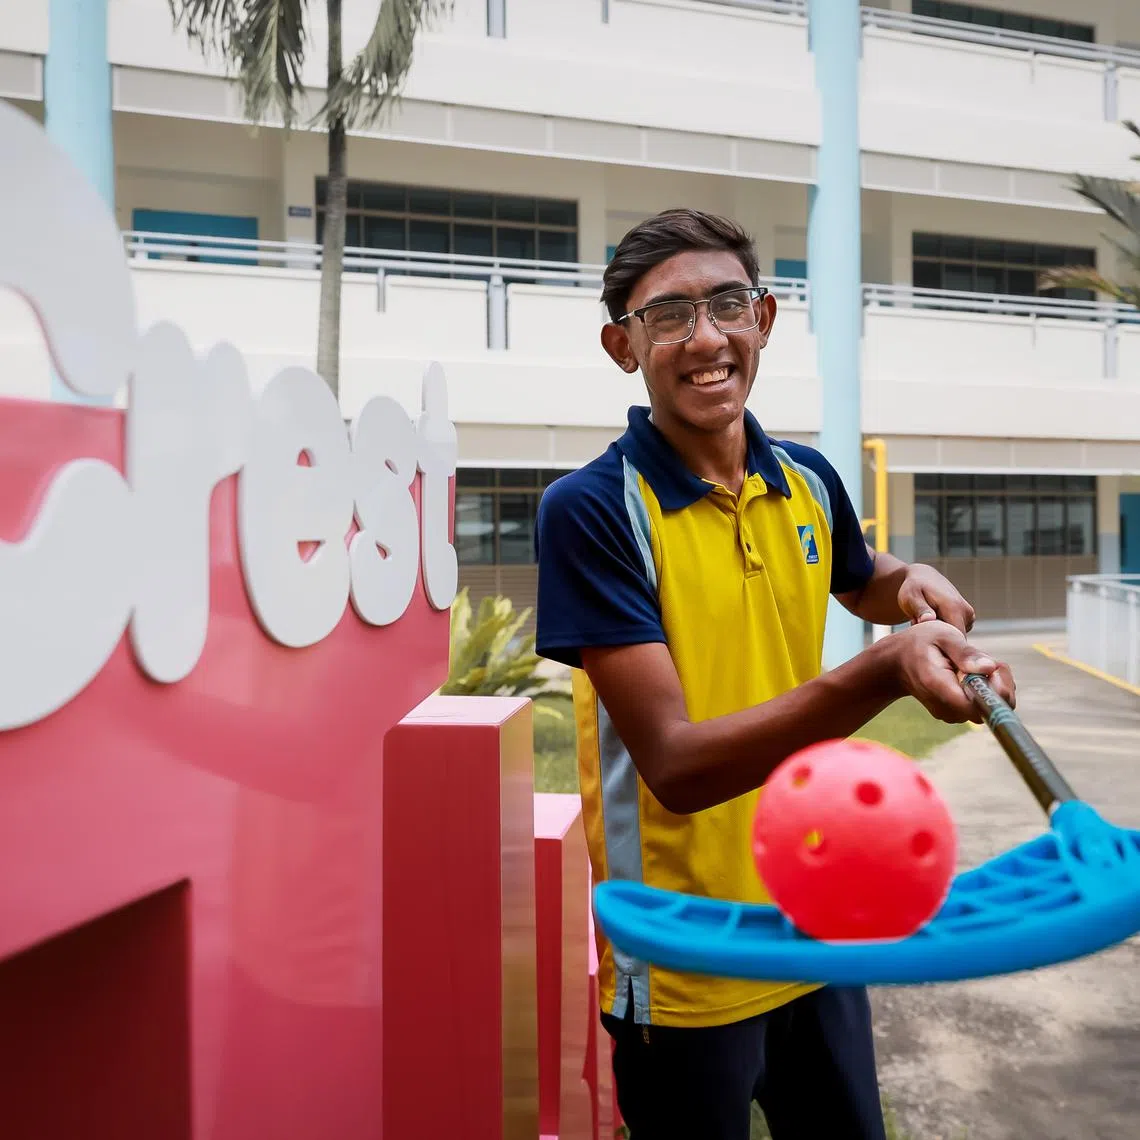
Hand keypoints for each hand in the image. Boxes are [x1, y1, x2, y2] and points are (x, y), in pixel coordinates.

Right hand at [888, 621, 1015, 723]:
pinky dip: (983, 691)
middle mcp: (945, 707)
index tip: (994, 666)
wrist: (896, 662)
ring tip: (972, 665)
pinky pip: (980, 707)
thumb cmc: (919, 644)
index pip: (978, 705)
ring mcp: (950, 713)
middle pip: (989, 709)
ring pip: (988, 708)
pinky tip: (969, 674)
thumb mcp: (941, 635)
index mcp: (939, 686)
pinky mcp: (954, 714)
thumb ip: (965, 652)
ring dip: (990, 687)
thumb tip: (990, 668)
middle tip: (986, 661)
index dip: (996, 689)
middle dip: (998, 685)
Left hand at [897, 564, 975, 633]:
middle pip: (955, 640)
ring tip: (925, 622)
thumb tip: (928, 619)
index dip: (940, 644)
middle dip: (938, 638)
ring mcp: (969, 616)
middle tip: (920, 626)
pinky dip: (944, 630)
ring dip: (940, 634)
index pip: (955, 639)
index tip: (924, 637)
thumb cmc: (914, 588)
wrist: (923, 578)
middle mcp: (966, 612)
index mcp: (954, 608)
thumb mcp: (910, 597)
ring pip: (955, 637)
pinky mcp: (968, 619)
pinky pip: (956, 632)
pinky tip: (933, 621)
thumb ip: (920, 609)